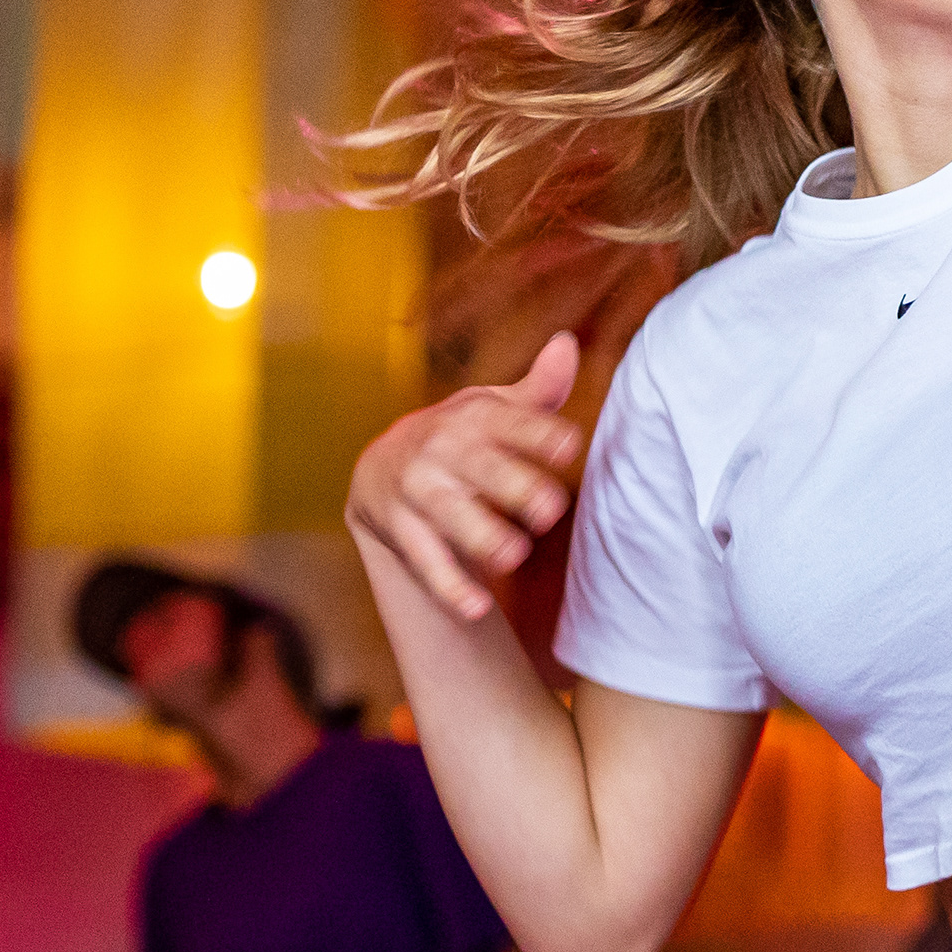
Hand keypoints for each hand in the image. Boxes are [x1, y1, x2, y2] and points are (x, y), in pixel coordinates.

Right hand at [348, 334, 585, 623]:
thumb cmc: (459, 437)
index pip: (511, 422)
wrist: (380, 467)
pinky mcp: (401, 529)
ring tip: (513, 555)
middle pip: (481, 468)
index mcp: (474, 416)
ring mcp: (419, 491)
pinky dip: (449, 587)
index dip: (540, 433)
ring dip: (480, 536)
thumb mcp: (492, 408)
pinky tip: (476, 608)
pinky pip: (425, 561)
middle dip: (514, 487)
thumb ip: (538, 389)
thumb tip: (568, 342)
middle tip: (550, 510)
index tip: (571, 444)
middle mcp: (444, 449)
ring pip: (450, 516)